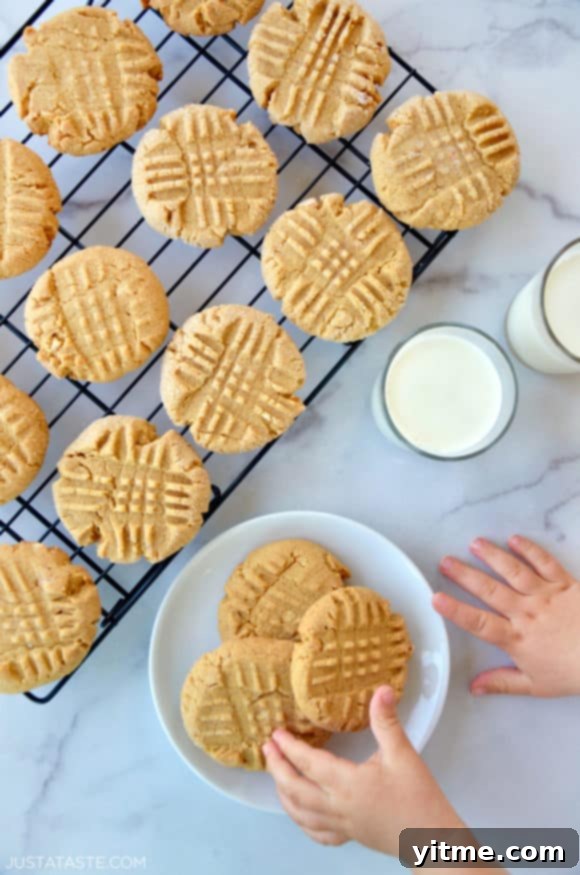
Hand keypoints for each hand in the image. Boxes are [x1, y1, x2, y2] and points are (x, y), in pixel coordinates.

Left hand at [263, 686, 463, 851]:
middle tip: (267, 749)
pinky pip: (317, 833)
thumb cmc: (418, 796)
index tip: (276, 733)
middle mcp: (338, 807)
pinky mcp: (350, 837)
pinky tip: (300, 812)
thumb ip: (387, 722)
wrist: (431, 840)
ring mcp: (341, 826)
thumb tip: (381, 689)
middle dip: (277, 768)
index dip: (289, 747)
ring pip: (300, 814)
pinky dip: (301, 821)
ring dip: (283, 793)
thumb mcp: (403, 754)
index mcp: (347, 784)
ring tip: (276, 775)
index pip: (309, 764)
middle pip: (295, 790)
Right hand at [435, 535, 579, 696]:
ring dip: (493, 555)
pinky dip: (529, 550)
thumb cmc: (573, 673)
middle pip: (489, 590)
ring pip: (513, 570)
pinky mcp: (566, 584)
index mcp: (516, 638)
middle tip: (446, 561)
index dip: (455, 610)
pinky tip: (515, 539)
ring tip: (475, 543)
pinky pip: (545, 563)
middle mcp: (526, 612)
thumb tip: (473, 687)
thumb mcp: (536, 685)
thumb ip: (502, 682)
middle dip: (465, 575)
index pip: (478, 622)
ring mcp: (546, 595)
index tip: (435, 597)